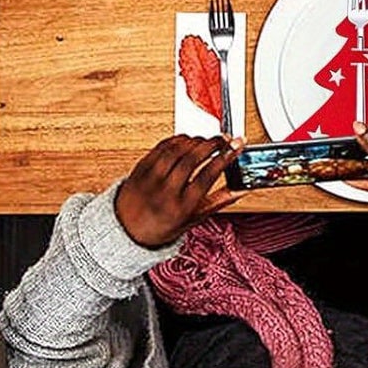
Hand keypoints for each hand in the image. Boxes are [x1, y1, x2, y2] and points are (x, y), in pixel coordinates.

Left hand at [113, 134, 240, 248]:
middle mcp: (165, 191)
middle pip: (193, 158)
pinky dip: (179, 139)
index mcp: (181, 207)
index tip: (236, 146)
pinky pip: (162, 145)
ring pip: (177, 149)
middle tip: (225, 139)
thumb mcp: (193, 220)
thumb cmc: (161, 226)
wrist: (127, 228)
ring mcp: (152, 177)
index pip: (207, 177)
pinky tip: (188, 141)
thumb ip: (218, 202)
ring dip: (196, 140)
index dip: (225, 158)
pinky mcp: (142, 166)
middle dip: (213, 144)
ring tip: (208, 140)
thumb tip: (240, 189)